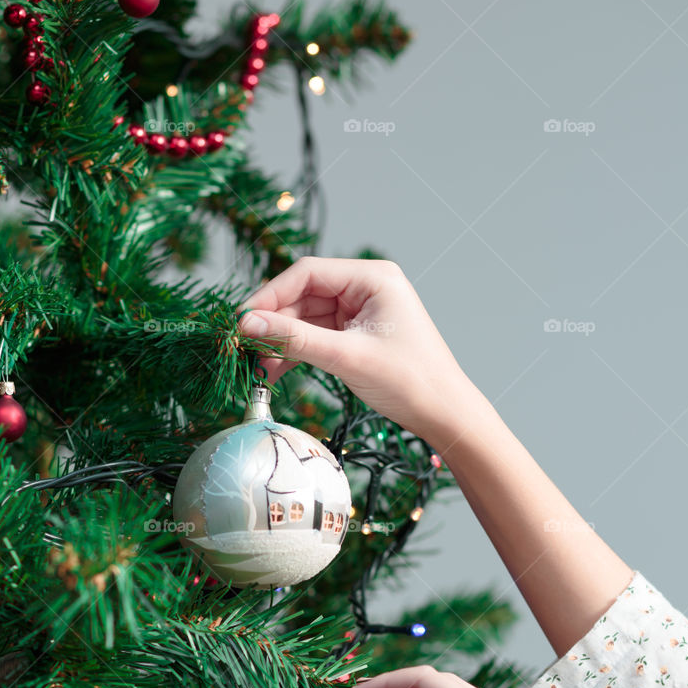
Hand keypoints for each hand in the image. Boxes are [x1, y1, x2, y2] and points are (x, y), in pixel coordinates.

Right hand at [236, 256, 471, 447]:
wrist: (444, 414)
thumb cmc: (409, 381)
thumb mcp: (346, 357)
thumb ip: (295, 339)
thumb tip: (247, 326)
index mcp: (372, 277)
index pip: (307, 273)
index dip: (270, 296)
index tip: (242, 322)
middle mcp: (365, 287)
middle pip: (303, 295)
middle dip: (273, 323)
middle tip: (243, 349)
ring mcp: (360, 311)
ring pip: (305, 318)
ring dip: (281, 341)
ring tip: (256, 366)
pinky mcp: (356, 334)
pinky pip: (316, 336)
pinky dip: (296, 351)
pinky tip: (274, 371)